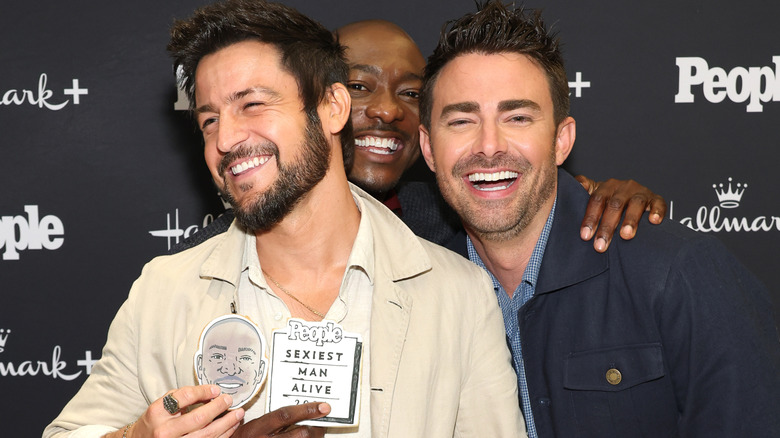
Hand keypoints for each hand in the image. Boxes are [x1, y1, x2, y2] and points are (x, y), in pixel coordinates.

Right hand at [116, 385, 242, 437]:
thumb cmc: (154, 422)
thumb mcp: (161, 405)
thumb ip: (182, 397)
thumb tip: (210, 392)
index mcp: (158, 413)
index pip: (184, 397)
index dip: (203, 391)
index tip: (216, 390)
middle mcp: (166, 431)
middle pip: (199, 419)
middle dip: (218, 408)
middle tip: (229, 400)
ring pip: (207, 435)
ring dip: (226, 424)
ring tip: (238, 414)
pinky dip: (222, 435)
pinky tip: (230, 428)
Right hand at [232, 402, 329, 437]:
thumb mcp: (241, 427)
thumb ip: (261, 418)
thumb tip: (285, 409)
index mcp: (256, 430)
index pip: (286, 416)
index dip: (307, 410)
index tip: (323, 407)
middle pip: (300, 434)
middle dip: (316, 427)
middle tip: (324, 421)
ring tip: (317, 432)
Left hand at [576, 175, 665, 252]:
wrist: (631, 196)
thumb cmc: (607, 200)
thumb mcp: (593, 195)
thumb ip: (582, 191)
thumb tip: (571, 189)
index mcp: (606, 187)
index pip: (596, 200)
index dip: (590, 217)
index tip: (585, 235)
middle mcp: (623, 187)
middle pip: (614, 205)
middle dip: (607, 226)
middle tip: (600, 245)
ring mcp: (640, 192)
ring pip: (635, 204)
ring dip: (630, 220)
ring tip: (626, 235)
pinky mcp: (655, 199)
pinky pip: (658, 203)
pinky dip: (656, 211)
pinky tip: (653, 221)